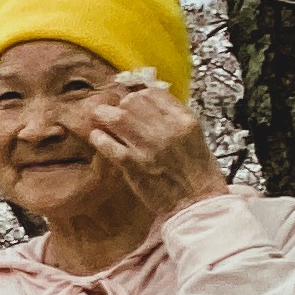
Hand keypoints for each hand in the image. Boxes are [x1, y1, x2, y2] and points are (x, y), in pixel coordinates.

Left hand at [82, 80, 231, 224]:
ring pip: (117, 118)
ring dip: (104, 117)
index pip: (153, 93)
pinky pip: (108, 144)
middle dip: (119, 105)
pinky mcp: (133, 165)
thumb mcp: (194, 135)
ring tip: (100, 120)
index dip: (137, 95)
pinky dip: (99, 138)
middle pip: (132, 101)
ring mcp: (149, 147)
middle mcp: (167, 130)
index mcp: (184, 120)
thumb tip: (147, 104)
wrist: (196, 201)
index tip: (131, 103)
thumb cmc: (196, 170)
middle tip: (113, 113)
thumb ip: (172, 118)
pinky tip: (98, 138)